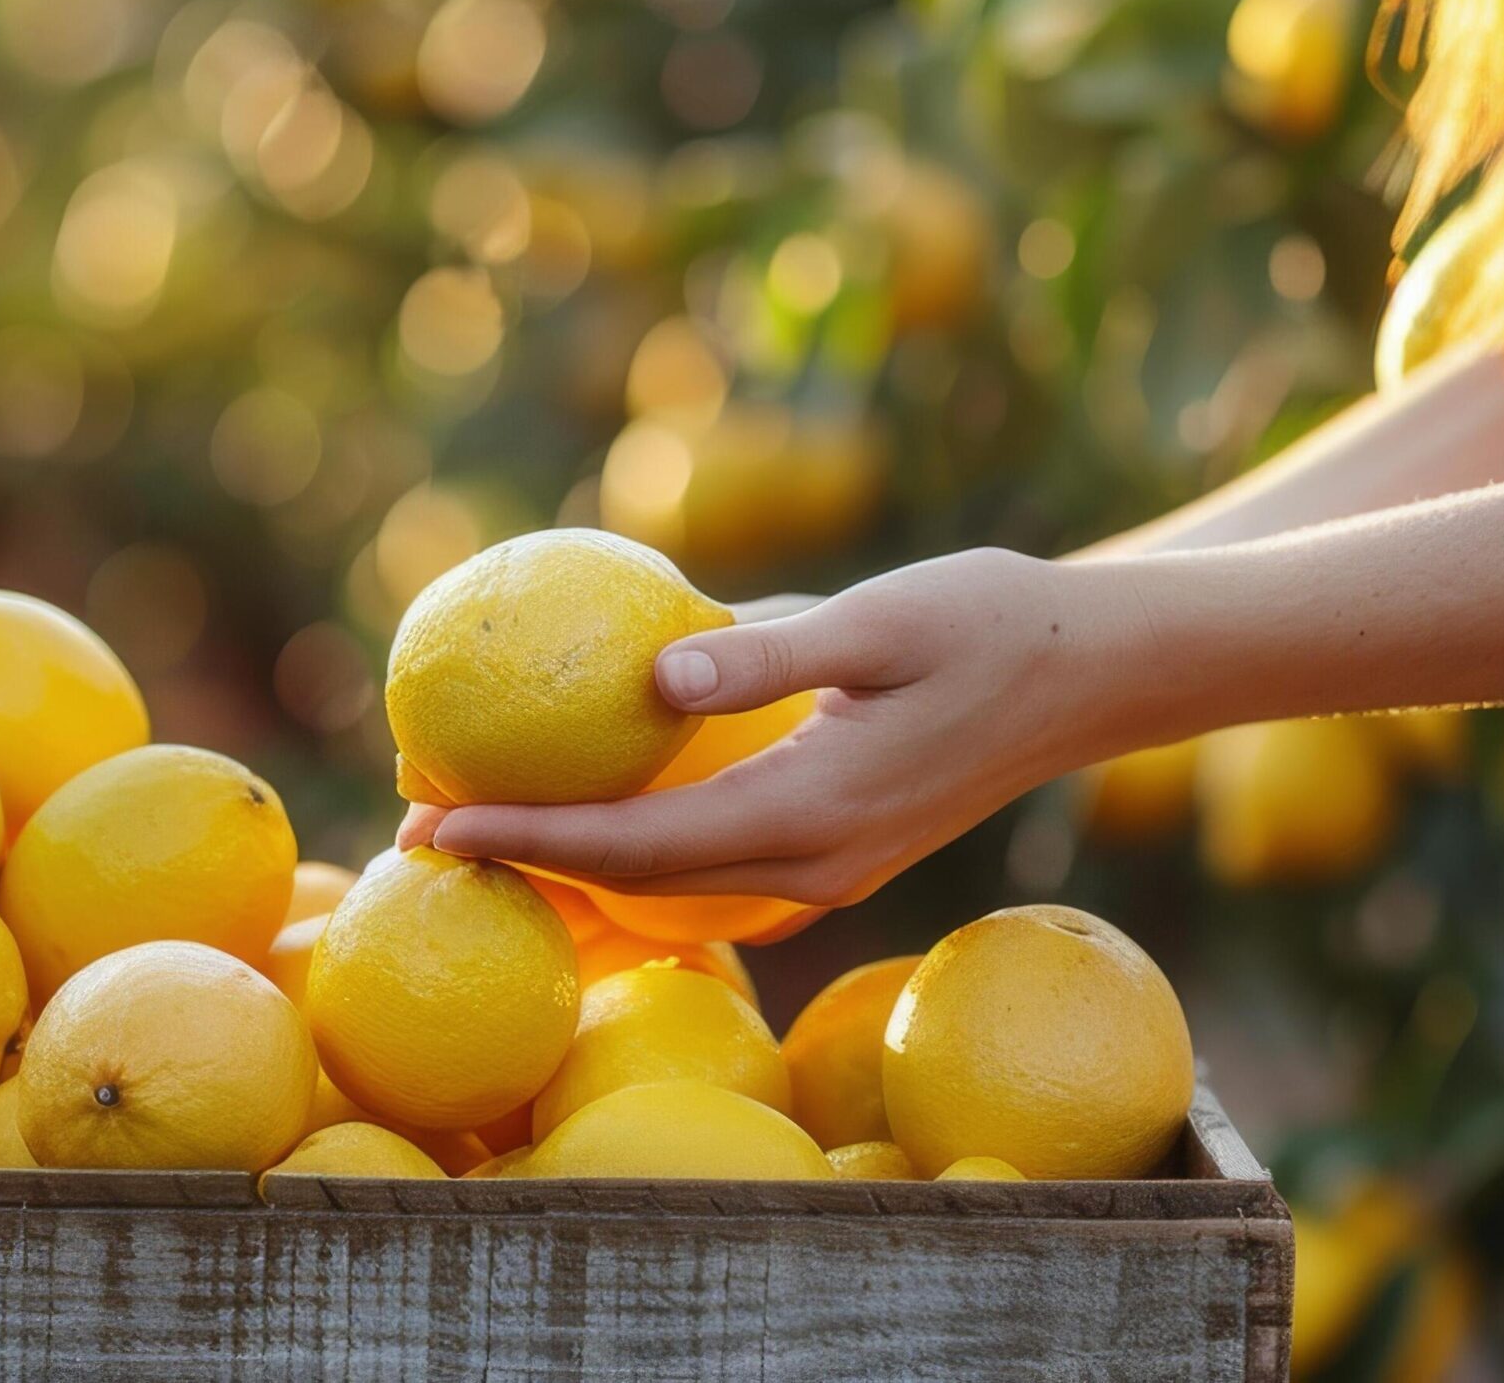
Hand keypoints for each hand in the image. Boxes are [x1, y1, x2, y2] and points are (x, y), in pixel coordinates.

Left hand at [421, 547, 1121, 905]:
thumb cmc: (993, 621)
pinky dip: (630, 854)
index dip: (524, 837)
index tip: (429, 824)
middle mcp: (813, 863)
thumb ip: (767, 652)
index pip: (634, 846)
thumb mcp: (879, 616)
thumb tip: (651, 672)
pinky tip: (579, 818)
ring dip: (566, 862)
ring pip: (666, 888)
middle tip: (407, 827)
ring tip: (465, 822)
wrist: (1096, 670)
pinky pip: (706, 869)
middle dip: (519, 860)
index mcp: (813, 811)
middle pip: (632, 884)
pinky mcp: (836, 849)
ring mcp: (827, 869)